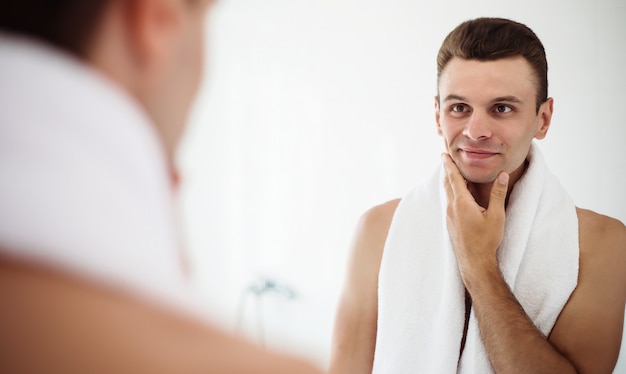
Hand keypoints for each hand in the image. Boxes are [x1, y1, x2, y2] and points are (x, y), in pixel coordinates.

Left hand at [441, 154, 508, 280]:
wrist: (474, 261)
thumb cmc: (486, 240)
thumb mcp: (497, 216)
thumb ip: (498, 194)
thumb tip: (503, 175)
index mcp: (462, 202)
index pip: (453, 178)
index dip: (449, 165)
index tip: (444, 154)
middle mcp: (452, 207)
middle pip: (447, 183)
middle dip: (447, 170)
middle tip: (445, 158)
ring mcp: (449, 216)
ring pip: (447, 193)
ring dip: (449, 181)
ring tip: (451, 173)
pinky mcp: (450, 223)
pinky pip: (449, 202)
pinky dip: (451, 192)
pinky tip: (457, 194)